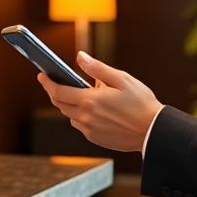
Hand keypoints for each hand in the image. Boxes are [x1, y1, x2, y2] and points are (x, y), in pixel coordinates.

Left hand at [36, 52, 163, 152]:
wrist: (153, 131)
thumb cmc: (141, 104)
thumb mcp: (121, 79)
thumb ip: (97, 69)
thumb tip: (80, 57)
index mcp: (89, 101)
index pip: (58, 92)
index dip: (47, 83)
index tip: (42, 75)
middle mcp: (85, 118)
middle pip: (60, 105)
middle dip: (56, 93)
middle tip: (57, 83)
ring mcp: (89, 130)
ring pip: (70, 116)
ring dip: (70, 105)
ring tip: (84, 95)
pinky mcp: (95, 139)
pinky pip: (81, 126)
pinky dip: (81, 116)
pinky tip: (95, 110)